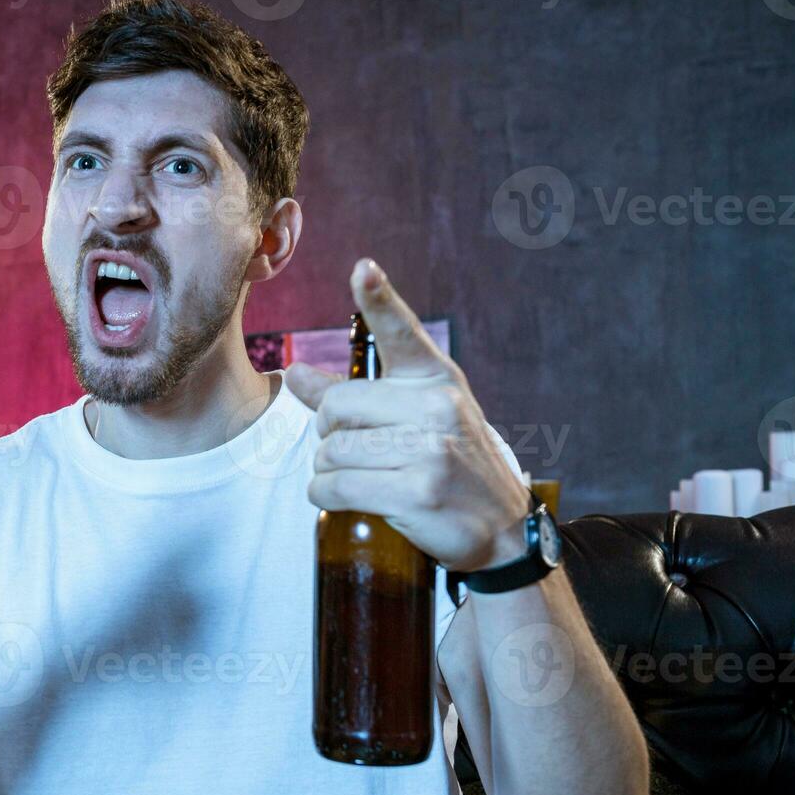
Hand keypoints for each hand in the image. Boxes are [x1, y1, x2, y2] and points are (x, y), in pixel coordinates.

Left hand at [285, 259, 530, 572]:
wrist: (501, 526)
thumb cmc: (449, 463)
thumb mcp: (414, 418)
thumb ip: (353, 395)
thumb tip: (293, 372)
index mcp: (436, 380)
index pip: (401, 334)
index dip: (379, 299)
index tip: (362, 268)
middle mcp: (437, 407)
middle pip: (335, 409)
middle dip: (330, 436)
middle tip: (360, 453)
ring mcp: (431, 449)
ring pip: (330, 452)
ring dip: (328, 472)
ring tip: (364, 479)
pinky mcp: (417, 492)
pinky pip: (333, 487)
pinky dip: (325, 496)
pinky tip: (347, 500)